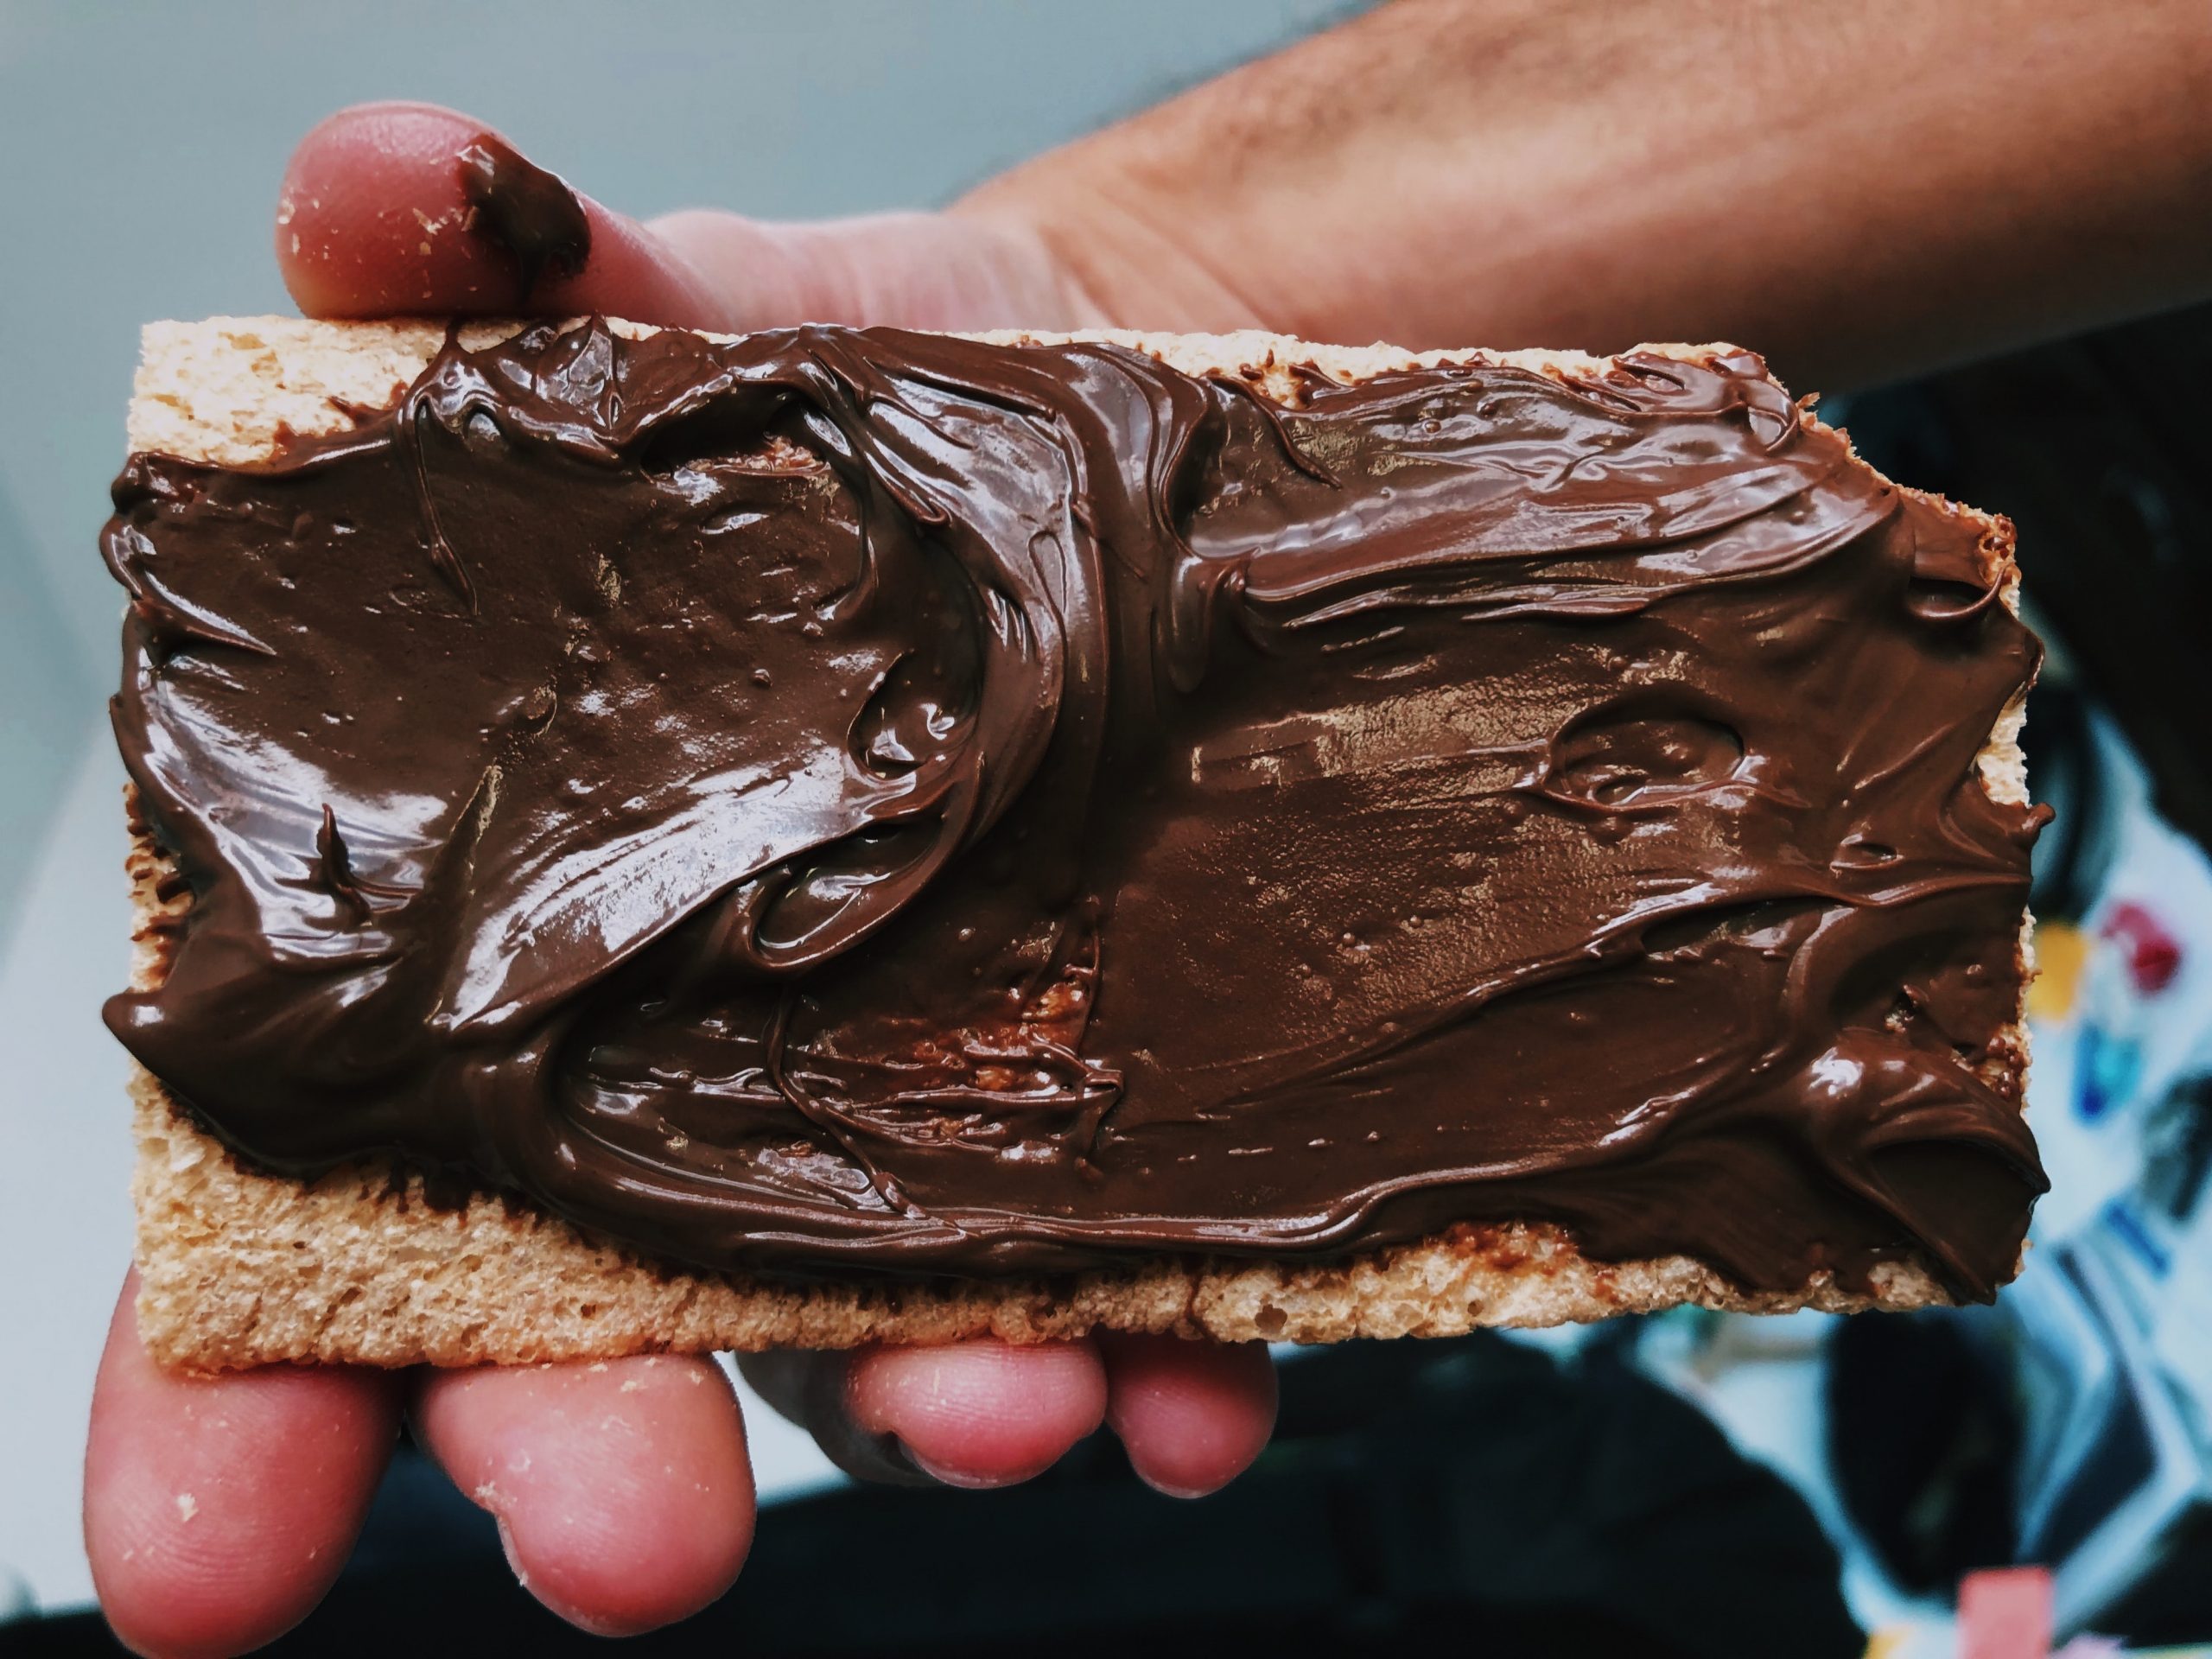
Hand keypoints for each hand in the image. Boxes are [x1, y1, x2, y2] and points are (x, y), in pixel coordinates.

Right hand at [84, 101, 1277, 1657]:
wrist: (1135, 454)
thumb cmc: (856, 419)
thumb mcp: (697, 317)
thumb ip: (507, 283)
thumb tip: (380, 175)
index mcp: (497, 947)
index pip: (313, 1209)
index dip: (233, 1394)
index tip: (198, 1556)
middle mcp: (679, 1092)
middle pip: (578, 1334)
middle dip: (588, 1443)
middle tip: (627, 1528)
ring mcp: (902, 1138)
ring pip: (876, 1344)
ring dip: (926, 1402)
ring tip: (1001, 1402)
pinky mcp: (1111, 1132)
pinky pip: (1141, 1294)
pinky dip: (1170, 1349)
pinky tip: (1195, 1374)